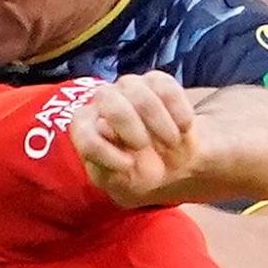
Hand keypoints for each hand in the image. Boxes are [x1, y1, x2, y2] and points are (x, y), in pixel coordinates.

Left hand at [69, 72, 196, 204]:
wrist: (172, 167)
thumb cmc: (138, 177)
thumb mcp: (121, 186)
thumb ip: (105, 164)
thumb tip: (103, 127)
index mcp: (86, 128)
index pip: (83, 129)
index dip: (103, 148)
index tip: (128, 166)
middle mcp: (103, 102)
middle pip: (107, 98)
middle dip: (128, 125)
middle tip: (144, 147)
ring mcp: (129, 88)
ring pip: (139, 92)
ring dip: (159, 122)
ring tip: (171, 143)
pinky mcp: (157, 81)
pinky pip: (166, 86)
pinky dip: (179, 110)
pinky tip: (184, 128)